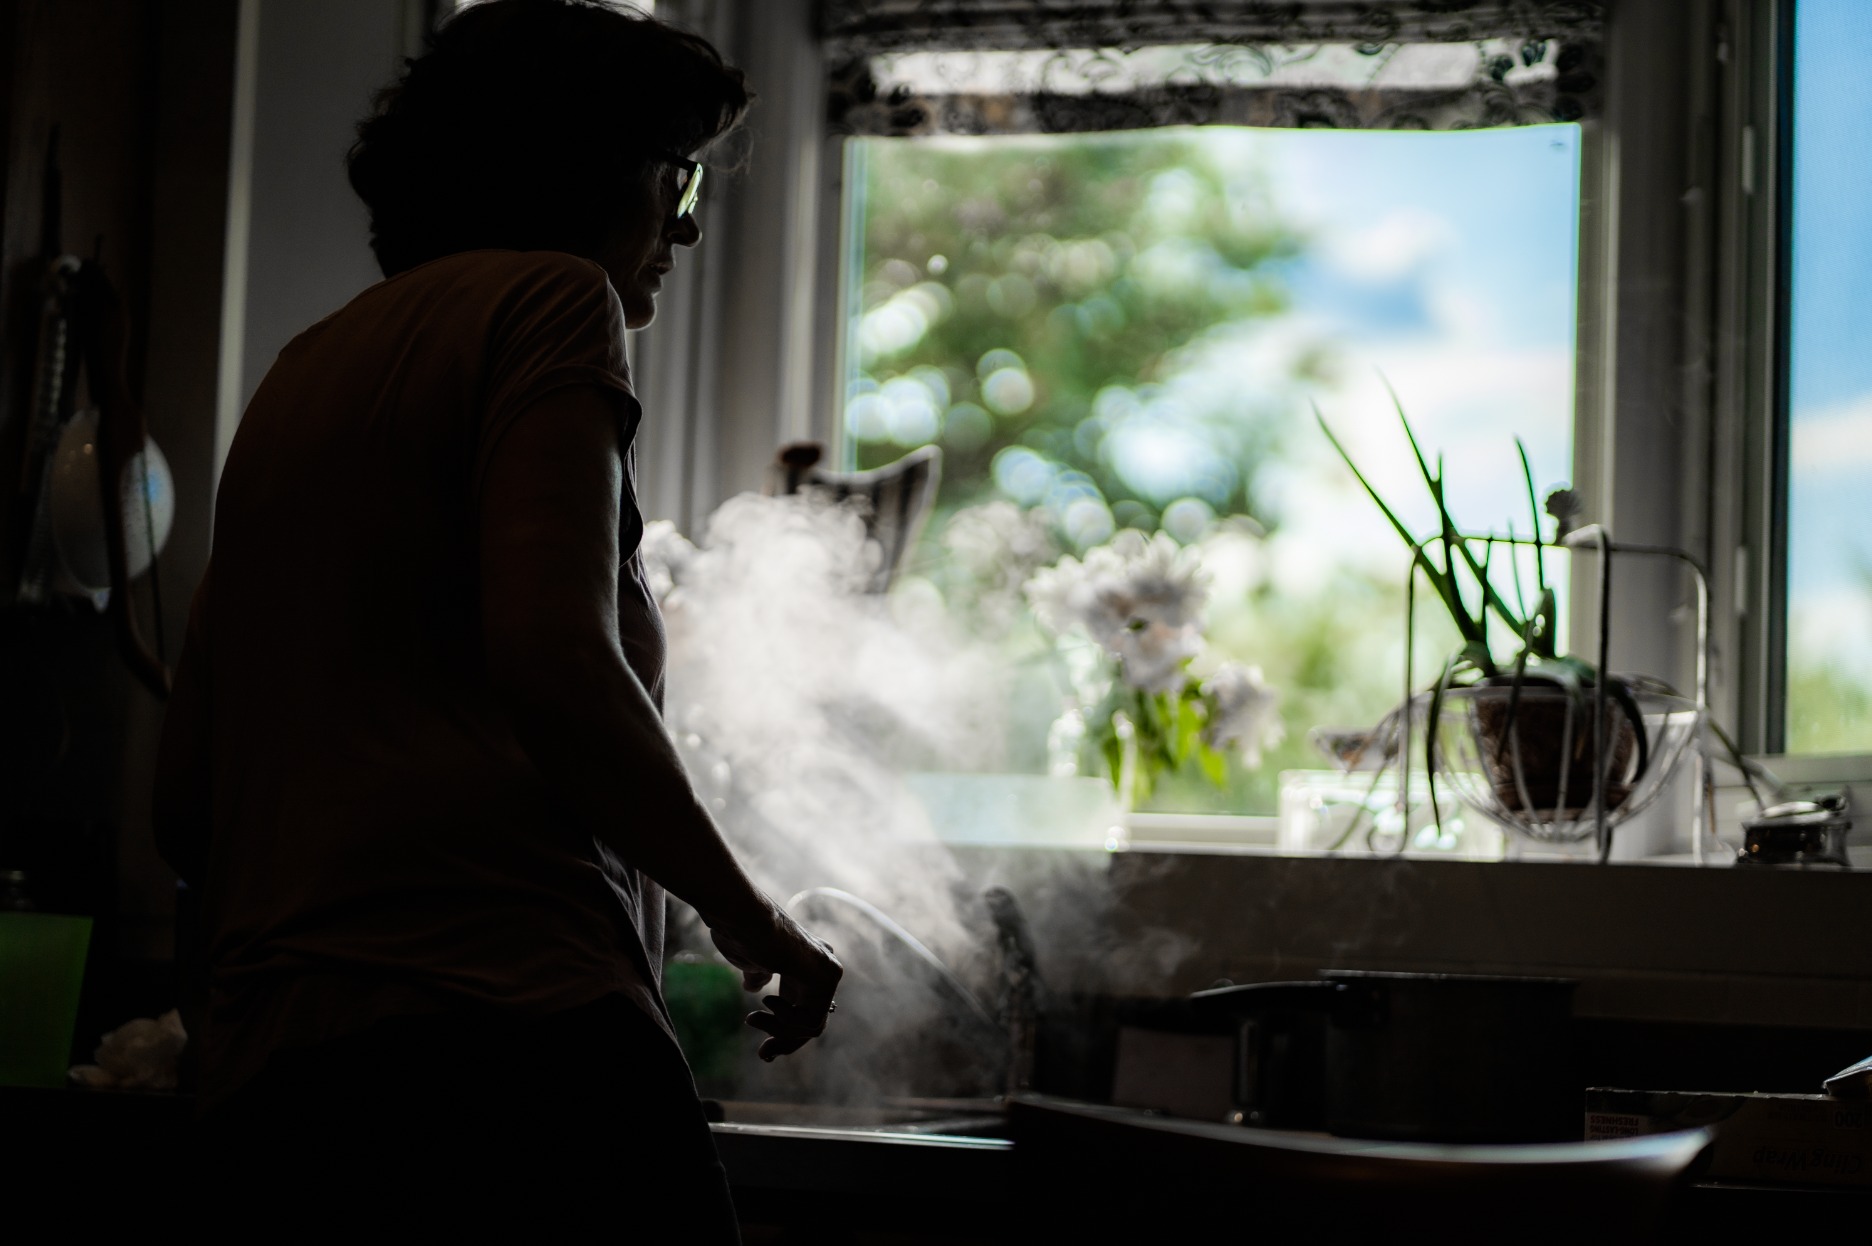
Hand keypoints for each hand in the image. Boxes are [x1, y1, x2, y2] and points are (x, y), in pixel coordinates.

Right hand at [708, 905, 842, 1060]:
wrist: (741, 917)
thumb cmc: (740, 933)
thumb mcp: (750, 962)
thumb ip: (760, 975)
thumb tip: (754, 988)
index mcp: (805, 963)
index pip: (804, 1010)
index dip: (783, 1034)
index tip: (763, 1050)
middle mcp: (822, 966)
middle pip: (812, 1022)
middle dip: (786, 1042)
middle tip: (763, 1054)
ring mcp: (827, 970)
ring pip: (813, 1026)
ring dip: (779, 1031)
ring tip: (753, 1018)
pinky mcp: (826, 976)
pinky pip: (812, 1020)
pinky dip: (786, 1022)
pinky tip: (769, 1003)